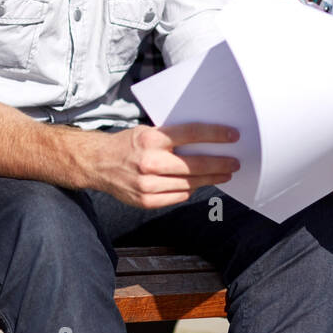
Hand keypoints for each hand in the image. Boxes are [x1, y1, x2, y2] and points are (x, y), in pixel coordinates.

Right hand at [90, 122, 239, 208]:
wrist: (98, 163)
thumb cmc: (127, 144)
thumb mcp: (146, 131)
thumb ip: (171, 137)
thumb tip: (205, 141)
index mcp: (151, 139)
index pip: (191, 134)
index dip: (215, 135)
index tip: (232, 136)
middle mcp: (149, 162)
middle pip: (195, 165)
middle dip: (219, 164)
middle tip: (234, 163)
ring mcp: (147, 184)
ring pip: (189, 184)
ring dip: (210, 179)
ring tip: (223, 174)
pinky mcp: (146, 201)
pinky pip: (177, 197)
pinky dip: (190, 190)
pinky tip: (199, 185)